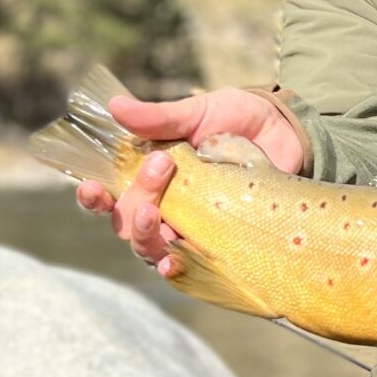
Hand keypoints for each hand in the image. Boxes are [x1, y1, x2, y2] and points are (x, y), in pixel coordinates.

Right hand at [73, 87, 307, 273]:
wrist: (286, 132)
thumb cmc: (236, 119)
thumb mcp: (196, 113)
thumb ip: (158, 118)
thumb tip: (115, 107)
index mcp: (148, 177)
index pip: (109, 196)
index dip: (93, 199)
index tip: (90, 187)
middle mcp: (163, 207)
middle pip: (126, 224)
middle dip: (133, 201)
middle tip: (162, 164)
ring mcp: (190, 229)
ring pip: (150, 250)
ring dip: (145, 235)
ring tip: (156, 213)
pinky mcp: (218, 244)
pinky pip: (190, 268)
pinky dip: (177, 268)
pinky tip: (174, 262)